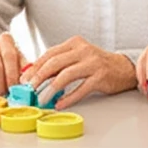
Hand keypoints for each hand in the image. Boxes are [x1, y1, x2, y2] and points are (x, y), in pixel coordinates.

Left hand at [21, 36, 136, 109]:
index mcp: (75, 43)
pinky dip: (68, 98)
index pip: (50, 53)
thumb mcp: (77, 57)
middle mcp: (83, 50)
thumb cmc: (96, 64)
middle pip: (55, 63)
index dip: (35, 66)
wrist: (123, 68)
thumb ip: (59, 63)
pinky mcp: (100, 77)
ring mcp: (93, 63)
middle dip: (39, 77)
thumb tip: (35, 75)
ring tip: (42, 99)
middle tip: (30, 89)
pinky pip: (81, 88)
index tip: (25, 79)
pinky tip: (59, 104)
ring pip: (66, 75)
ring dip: (51, 89)